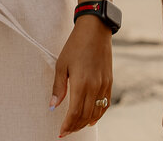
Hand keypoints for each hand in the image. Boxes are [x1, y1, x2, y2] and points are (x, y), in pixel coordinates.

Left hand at [50, 16, 112, 137]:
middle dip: (75, 127)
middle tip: (66, 131)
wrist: (95, 30)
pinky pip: (105, 104)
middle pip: (86, 116)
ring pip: (97, 112)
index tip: (61, 132)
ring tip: (76, 127)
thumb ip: (58, 87)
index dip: (68, 125)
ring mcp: (104, 85)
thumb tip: (53, 106)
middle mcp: (95, 87)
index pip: (75, 113)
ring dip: (86, 122)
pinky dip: (99, 114)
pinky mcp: (109, 81)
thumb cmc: (75, 45)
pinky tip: (92, 119)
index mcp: (81, 83)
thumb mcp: (61, 64)